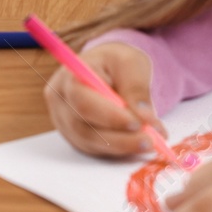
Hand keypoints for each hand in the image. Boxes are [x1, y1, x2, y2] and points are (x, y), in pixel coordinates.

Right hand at [43, 42, 168, 157]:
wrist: (106, 69)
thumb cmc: (116, 62)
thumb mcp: (131, 62)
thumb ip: (136, 87)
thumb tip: (145, 118)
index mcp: (70, 76)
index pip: (83, 100)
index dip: (109, 116)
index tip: (137, 123)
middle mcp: (61, 101)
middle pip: (84, 127)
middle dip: (119, 137)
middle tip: (150, 141)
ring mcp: (65, 122)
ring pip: (90, 142)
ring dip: (122, 146)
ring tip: (149, 143)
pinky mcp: (75, 136)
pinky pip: (95, 149)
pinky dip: (118, 149)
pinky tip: (137, 144)